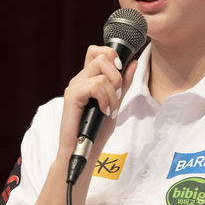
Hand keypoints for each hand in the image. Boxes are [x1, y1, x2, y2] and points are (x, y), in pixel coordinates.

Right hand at [56, 45, 138, 160]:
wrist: (83, 154)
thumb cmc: (96, 132)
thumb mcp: (115, 103)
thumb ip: (123, 84)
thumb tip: (133, 63)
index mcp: (88, 79)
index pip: (98, 51)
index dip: (112, 55)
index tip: (120, 75)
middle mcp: (80, 79)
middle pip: (101, 55)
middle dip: (117, 74)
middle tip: (116, 95)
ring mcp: (74, 86)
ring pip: (101, 69)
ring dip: (113, 91)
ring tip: (110, 108)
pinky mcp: (72, 96)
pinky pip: (96, 85)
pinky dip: (105, 97)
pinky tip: (103, 110)